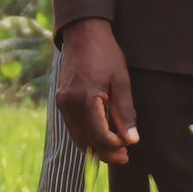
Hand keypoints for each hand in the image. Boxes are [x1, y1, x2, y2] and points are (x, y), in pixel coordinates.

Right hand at [55, 18, 137, 165]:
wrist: (83, 32)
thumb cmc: (105, 54)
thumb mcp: (121, 81)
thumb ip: (125, 112)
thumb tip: (132, 140)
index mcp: (85, 99)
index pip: (99, 135)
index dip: (114, 146)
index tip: (129, 148)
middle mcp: (68, 104)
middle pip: (85, 140)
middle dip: (104, 153)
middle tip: (124, 158)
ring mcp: (62, 102)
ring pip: (77, 136)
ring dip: (94, 146)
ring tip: (114, 151)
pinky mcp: (61, 99)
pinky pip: (73, 125)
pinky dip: (86, 135)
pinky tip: (100, 137)